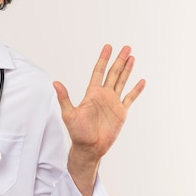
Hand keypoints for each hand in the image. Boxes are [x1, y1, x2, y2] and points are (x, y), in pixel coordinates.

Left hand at [53, 45, 144, 195]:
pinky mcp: (121, 112)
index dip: (103, 60)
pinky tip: (141, 81)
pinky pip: (130, 98)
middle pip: (113, 73)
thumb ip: (64, 98)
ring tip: (132, 57)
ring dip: (127, 70)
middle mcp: (103, 95)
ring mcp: (113, 103)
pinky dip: (136, 90)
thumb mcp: (69, 114)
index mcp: (92, 93)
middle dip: (119, 60)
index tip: (108, 47)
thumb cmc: (77, 132)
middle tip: (125, 47)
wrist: (89, 147)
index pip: (98, 72)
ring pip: (122, 82)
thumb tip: (55, 83)